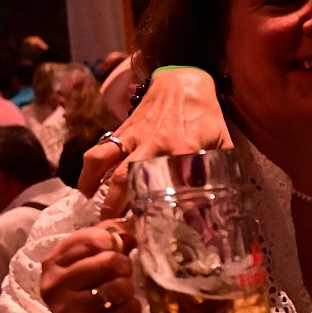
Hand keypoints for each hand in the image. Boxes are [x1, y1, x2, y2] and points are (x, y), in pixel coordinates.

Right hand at [39, 222, 142, 312]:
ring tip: (118, 297)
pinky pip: (128, 309)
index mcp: (53, 261)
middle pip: (109, 261)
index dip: (112, 243)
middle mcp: (54, 283)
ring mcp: (67, 308)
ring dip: (128, 290)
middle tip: (121, 276)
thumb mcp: (92, 264)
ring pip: (119, 286)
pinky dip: (132, 309)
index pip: (92, 238)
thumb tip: (129, 226)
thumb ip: (107, 240)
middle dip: (125, 267)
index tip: (114, 251)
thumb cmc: (91, 295)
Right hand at [78, 66, 231, 219]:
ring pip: (107, 162)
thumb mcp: (221, 140)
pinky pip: (100, 148)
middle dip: (118, 205)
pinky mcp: (123, 129)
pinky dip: (90, 168)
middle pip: (129, 178)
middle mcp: (155, 144)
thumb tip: (225, 200)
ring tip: (94, 211)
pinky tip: (86, 187)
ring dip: (97, 188)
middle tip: (115, 230)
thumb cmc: (205, 114)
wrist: (183, 81)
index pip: (172, 183)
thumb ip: (221, 168)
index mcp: (183, 149)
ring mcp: (135, 136)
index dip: (166, 208)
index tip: (161, 231)